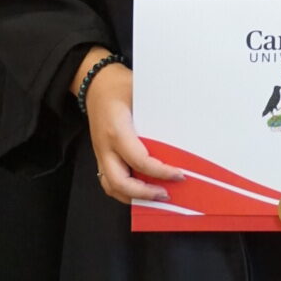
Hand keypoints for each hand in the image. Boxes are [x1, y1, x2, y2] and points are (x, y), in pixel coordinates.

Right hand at [81, 59, 184, 204]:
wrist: (96, 83)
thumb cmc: (120, 85)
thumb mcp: (142, 94)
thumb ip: (159, 114)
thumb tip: (184, 130)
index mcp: (117, 131)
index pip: (139, 161)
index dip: (161, 172)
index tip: (179, 175)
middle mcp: (105, 146)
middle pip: (120, 183)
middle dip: (144, 193)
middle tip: (166, 195)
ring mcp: (100, 153)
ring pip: (111, 186)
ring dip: (133, 196)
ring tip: (155, 197)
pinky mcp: (100, 155)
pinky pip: (108, 180)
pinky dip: (124, 190)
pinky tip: (141, 190)